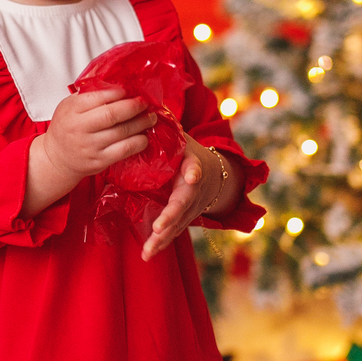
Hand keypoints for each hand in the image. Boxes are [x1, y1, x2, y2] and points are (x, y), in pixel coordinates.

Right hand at [23, 87, 155, 216]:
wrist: (57, 158)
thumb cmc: (66, 128)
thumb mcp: (69, 106)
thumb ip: (88, 96)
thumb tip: (118, 84)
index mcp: (72, 110)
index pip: (98, 97)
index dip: (118, 92)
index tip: (131, 89)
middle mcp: (80, 128)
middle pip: (112, 114)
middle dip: (134, 107)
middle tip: (145, 103)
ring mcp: (90, 146)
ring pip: (122, 132)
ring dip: (141, 123)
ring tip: (150, 117)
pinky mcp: (100, 161)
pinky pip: (125, 150)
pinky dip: (138, 142)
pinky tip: (144, 136)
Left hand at [141, 136, 228, 261]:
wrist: (215, 173)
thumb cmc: (190, 153)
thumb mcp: (181, 138)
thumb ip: (165, 127)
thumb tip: (146, 106)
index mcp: (194, 164)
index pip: (196, 167)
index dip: (194, 172)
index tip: (192, 177)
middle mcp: (195, 188)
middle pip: (185, 202)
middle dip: (172, 215)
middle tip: (159, 226)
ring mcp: (192, 206)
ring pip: (179, 223)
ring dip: (163, 237)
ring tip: (148, 249)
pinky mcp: (186, 218)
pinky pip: (174, 231)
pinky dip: (162, 243)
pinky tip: (147, 254)